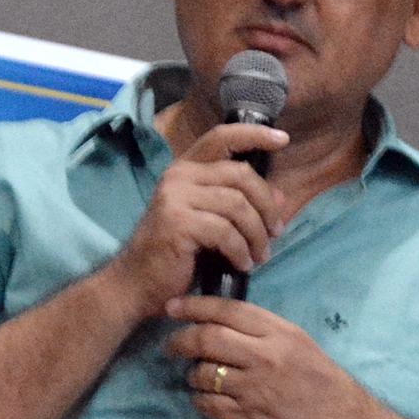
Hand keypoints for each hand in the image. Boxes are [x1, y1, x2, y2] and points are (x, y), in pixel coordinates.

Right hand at [103, 119, 290, 316]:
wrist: (136, 283)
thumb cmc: (175, 254)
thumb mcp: (211, 222)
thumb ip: (240, 204)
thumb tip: (281, 196)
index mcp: (186, 169)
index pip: (222, 137)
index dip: (254, 134)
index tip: (282, 138)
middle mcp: (179, 176)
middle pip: (241, 174)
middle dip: (267, 204)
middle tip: (276, 232)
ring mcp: (175, 197)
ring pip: (237, 204)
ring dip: (256, 234)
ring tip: (259, 256)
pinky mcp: (178, 222)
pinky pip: (225, 231)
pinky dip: (240, 251)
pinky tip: (241, 265)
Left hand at [164, 297, 418, 418]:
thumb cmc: (326, 387)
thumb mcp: (301, 347)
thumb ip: (265, 334)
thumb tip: (223, 322)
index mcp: (280, 334)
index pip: (227, 311)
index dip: (194, 306)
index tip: (173, 306)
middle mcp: (265, 358)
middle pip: (206, 339)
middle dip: (180, 340)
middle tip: (171, 346)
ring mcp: (254, 392)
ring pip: (203, 374)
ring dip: (193, 375)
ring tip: (198, 378)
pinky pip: (208, 406)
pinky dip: (201, 401)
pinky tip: (208, 401)